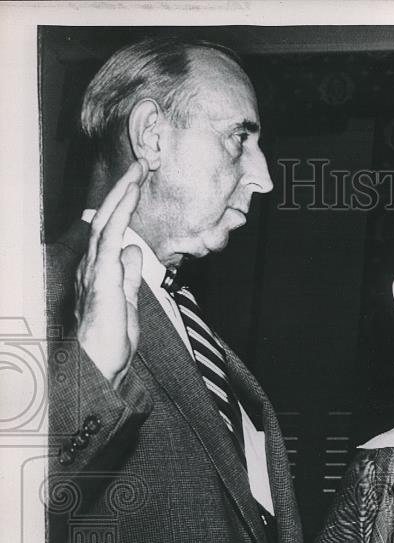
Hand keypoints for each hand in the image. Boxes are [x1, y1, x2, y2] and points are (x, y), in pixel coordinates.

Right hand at [75, 159, 147, 387]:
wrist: (100, 366)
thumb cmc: (110, 341)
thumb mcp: (127, 302)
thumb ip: (129, 275)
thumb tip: (132, 250)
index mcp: (100, 270)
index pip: (112, 230)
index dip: (124, 205)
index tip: (139, 183)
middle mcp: (93, 264)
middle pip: (108, 218)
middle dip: (123, 190)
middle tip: (141, 165)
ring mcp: (95, 269)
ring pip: (107, 221)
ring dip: (123, 193)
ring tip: (138, 170)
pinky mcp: (102, 277)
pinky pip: (110, 237)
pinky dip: (121, 214)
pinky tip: (130, 196)